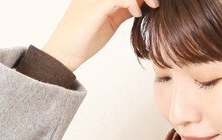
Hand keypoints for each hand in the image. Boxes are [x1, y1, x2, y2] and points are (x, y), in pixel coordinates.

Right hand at [42, 0, 159, 71]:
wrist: (65, 52)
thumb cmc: (86, 38)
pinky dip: (131, 3)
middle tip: (157, 2)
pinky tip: (137, 14)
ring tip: (153, 5)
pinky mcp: (94, 8)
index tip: (154, 2)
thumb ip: (123, 9)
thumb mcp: (110, 20)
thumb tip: (140, 3)